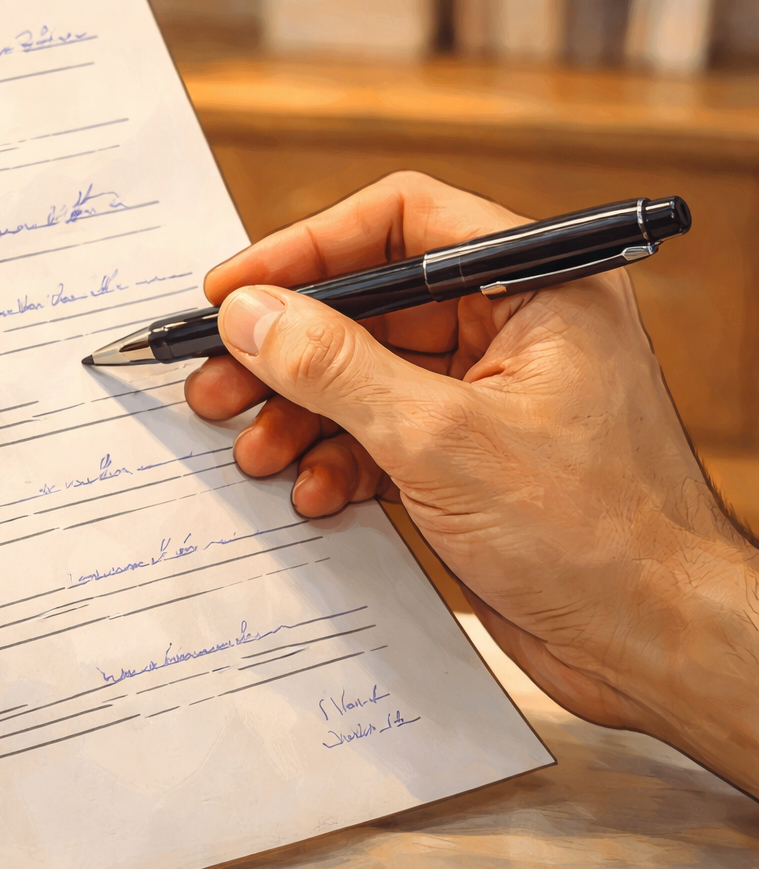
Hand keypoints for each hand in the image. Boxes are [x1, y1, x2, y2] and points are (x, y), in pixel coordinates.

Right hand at [187, 171, 758, 796]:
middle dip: (288, 352)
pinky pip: (381, 436)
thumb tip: (250, 315)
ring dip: (301, 414)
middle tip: (213, 383)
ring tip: (250, 451)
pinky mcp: (471, 458)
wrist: (656, 645)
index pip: (401, 223)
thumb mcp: (441, 441)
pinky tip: (313, 495)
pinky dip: (339, 461)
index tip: (233, 292)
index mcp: (535, 286)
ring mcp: (490, 395)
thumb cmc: (595, 535)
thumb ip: (335, 368)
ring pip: (365, 376)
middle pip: (369, 307)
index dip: (307, 249)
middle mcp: (513, 327)